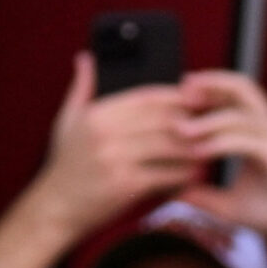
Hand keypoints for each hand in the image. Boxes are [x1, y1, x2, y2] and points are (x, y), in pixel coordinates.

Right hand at [0, 53, 197, 267]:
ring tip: (208, 148)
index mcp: (98, 114)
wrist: (55, 209)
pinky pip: (164, 174)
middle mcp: (107, 133)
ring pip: (169, 145)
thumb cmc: (65, 166)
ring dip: (192, 148)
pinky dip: (182, 174)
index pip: (147, 96)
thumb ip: (81, 87)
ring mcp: (116, 159)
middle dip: (191, 120)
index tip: (196, 98)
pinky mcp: (125, 185)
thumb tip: (86, 58)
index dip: (176, 95)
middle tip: (211, 123)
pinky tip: (193, 174)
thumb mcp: (67, 121)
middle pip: (163, 119)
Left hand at [172, 70, 266, 251]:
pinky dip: (219, 143)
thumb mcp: (230, 206)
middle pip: (243, 86)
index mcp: (262, 131)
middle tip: (181, 91)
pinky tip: (197, 152)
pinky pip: (245, 139)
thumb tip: (174, 194)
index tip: (179, 97)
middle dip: (211, 83)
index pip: (236, 96)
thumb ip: (203, 196)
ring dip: (207, 120)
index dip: (209, 90)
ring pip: (240, 113)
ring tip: (179, 129)